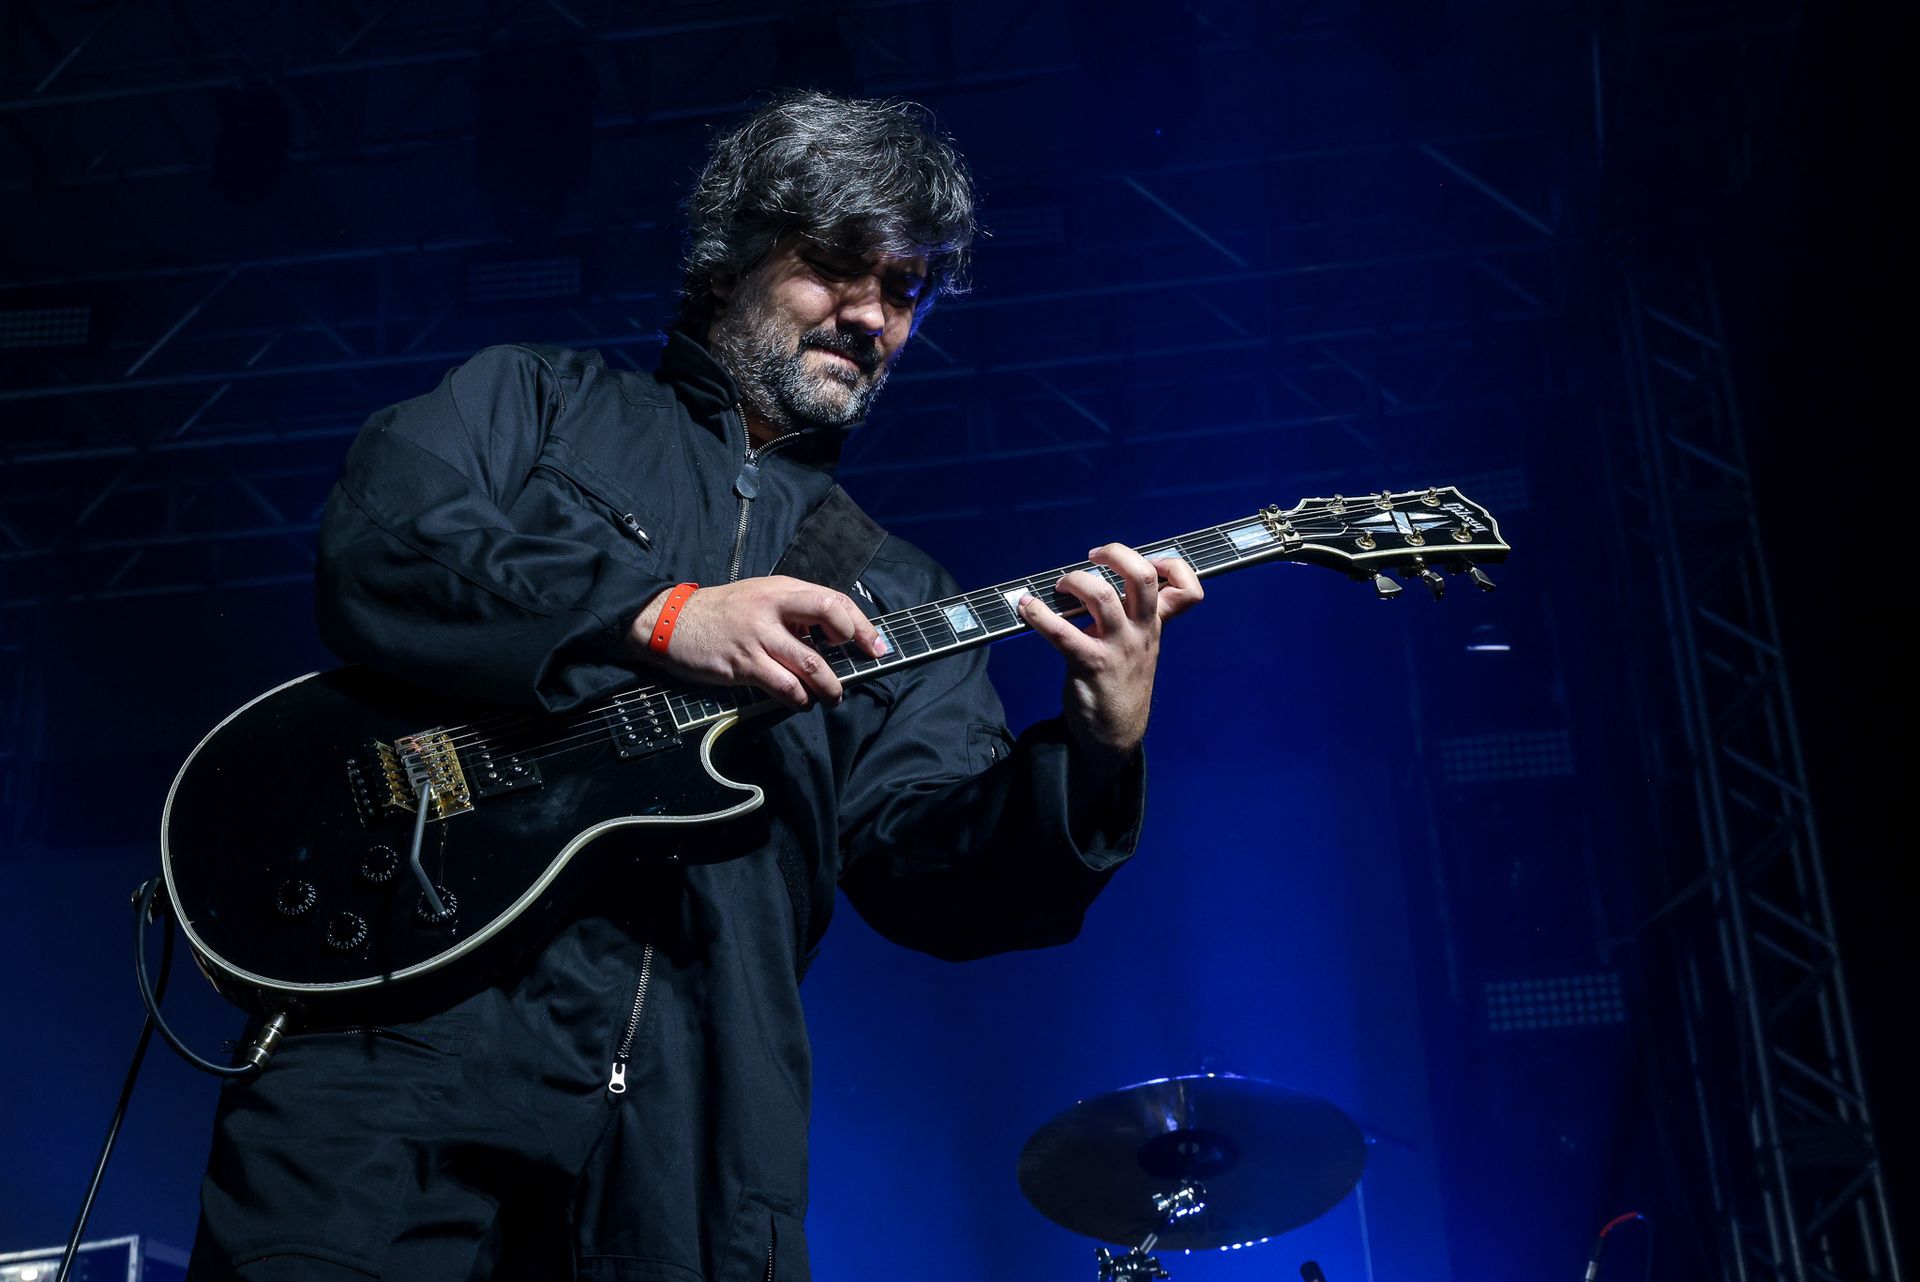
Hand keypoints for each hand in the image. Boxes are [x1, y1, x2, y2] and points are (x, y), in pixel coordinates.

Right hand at [626, 576, 887, 709]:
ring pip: (811, 663)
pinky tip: (801, 702)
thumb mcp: (759, 598)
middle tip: (863, 664)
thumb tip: (831, 637)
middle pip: (830, 615)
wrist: (671, 621)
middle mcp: (774, 607)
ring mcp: (758, 635)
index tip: (877, 645)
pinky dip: (799, 699)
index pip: (833, 599)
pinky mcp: (743, 663)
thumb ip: (792, 613)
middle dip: (855, 641)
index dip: (861, 624)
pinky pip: (784, 686)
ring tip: (833, 696)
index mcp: (781, 589)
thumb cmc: (720, 613)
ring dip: (830, 686)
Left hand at [1019, 543, 1203, 772]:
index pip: (1188, 590)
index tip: (1149, 560)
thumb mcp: (1141, 646)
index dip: (1174, 565)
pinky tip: (1027, 608)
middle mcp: (1141, 631)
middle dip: (1116, 554)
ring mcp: (1117, 647)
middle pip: (1142, 577)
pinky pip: (1062, 632)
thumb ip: (1136, 616)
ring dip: (1075, 581)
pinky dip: (1039, 614)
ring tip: (1061, 585)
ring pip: (1102, 596)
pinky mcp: (1090, 664)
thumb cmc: (1122, 682)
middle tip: (1093, 556)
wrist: (1116, 733)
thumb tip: (1109, 579)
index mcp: (1154, 625)